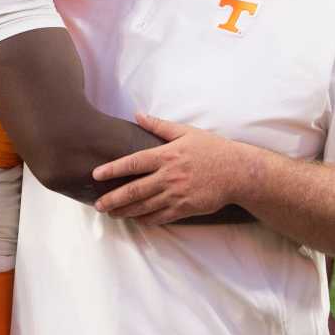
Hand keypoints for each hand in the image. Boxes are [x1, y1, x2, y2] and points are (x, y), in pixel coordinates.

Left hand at [92, 113, 248, 224]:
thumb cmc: (212, 149)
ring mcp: (176, 194)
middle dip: (113, 199)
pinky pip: (160, 217)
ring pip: (144, 207)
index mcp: (166, 156)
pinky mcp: (184, 208)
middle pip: (134, 190)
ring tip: (111, 213)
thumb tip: (138, 115)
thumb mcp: (186, 132)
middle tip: (98, 204)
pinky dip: (145, 219)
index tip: (96, 174)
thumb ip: (159, 126)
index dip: (113, 169)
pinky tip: (135, 219)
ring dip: (125, 211)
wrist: (237, 172)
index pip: (133, 163)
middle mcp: (168, 176)